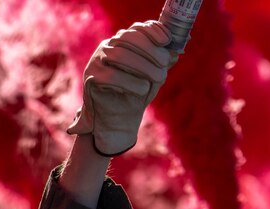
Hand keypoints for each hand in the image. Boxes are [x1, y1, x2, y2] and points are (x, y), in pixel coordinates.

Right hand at [67, 21, 175, 156]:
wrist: (119, 118)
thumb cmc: (137, 93)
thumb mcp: (155, 75)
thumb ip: (163, 61)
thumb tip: (178, 48)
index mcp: (123, 41)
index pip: (136, 28)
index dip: (152, 31)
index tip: (166, 41)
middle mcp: (108, 46)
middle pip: (128, 39)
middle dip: (150, 51)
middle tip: (165, 66)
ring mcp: (97, 61)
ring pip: (119, 55)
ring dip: (142, 66)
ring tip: (159, 79)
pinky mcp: (91, 78)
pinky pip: (110, 76)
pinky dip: (129, 82)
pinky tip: (141, 89)